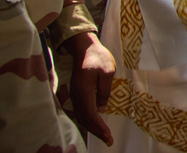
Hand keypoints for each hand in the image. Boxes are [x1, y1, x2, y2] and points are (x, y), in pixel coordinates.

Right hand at [67, 31, 114, 146]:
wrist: (84, 48)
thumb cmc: (98, 57)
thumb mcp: (107, 72)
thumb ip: (104, 91)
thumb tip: (102, 109)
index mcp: (84, 91)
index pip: (91, 115)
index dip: (99, 128)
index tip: (108, 137)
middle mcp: (76, 96)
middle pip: (85, 119)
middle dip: (96, 131)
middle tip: (108, 141)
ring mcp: (75, 95)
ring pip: (81, 117)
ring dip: (92, 127)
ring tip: (103, 135)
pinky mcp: (77, 94)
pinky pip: (81, 111)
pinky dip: (88, 120)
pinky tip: (95, 124)